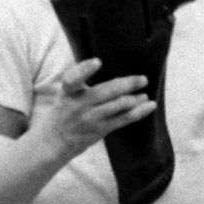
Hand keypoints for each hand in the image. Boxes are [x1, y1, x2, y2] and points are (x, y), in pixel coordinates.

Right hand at [35, 57, 153, 159]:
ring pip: (120, 105)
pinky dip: (139, 111)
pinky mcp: (100, 130)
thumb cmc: (63, 111)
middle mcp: (79, 104)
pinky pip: (124, 119)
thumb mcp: (64, 93)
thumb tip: (106, 66)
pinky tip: (149, 105)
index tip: (97, 62)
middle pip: (108, 91)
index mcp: (68, 91)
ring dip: (136, 98)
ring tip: (144, 94)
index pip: (73, 78)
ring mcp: (91, 118)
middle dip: (128, 84)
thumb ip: (80, 80)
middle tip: (143, 79)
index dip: (85, 69)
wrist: (53, 141)